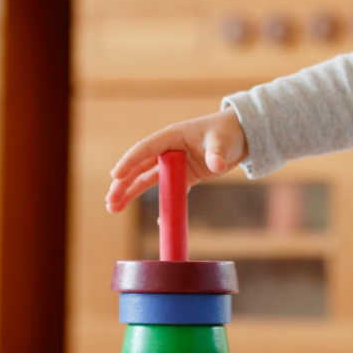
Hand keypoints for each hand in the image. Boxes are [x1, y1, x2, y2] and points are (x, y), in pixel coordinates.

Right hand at [105, 108, 247, 212]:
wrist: (243, 135)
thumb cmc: (229, 131)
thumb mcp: (222, 141)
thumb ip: (217, 153)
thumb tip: (215, 165)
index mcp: (172, 136)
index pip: (145, 148)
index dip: (129, 161)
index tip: (115, 176)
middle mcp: (169, 150)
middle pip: (139, 167)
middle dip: (123, 184)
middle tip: (110, 202)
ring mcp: (176, 164)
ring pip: (147, 179)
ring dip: (131, 193)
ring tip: (113, 208)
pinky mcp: (186, 175)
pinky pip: (169, 191)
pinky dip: (162, 204)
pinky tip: (156, 220)